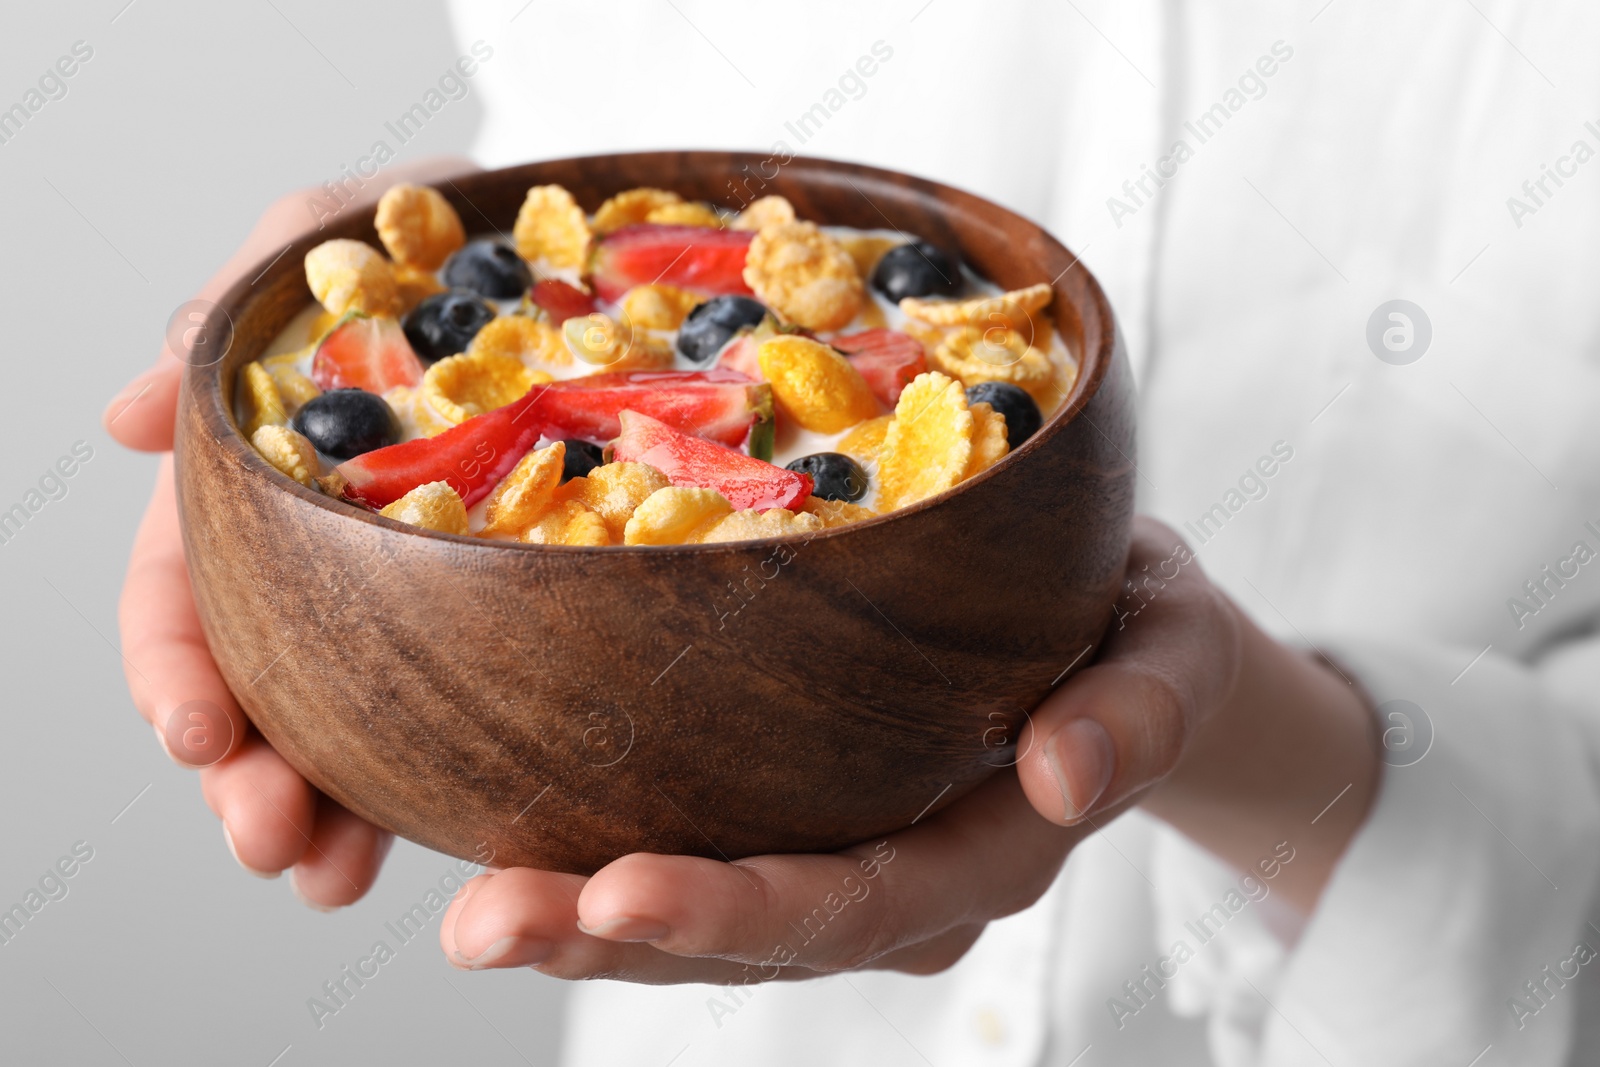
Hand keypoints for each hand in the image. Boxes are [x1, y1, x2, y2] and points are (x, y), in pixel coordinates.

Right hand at [108, 158, 475, 907]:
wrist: (595, 244)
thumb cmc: (450, 227)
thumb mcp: (341, 228)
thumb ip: (242, 300)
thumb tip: (129, 413)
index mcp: (260, 482)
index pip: (181, 588)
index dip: (173, 667)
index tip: (193, 735)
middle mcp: (325, 554)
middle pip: (259, 686)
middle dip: (247, 778)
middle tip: (272, 846)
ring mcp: (417, 597)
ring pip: (351, 723)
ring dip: (328, 812)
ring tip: (333, 880)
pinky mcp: (512, 614)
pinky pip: (470, 710)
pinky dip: (444, 778)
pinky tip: (457, 839)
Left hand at [441, 517, 1373, 977]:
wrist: (1121, 636)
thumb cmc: (1140, 630)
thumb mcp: (1174, 645)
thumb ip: (1144, 708)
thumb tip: (1068, 773)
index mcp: (990, 849)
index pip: (863, 903)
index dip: (744, 912)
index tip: (623, 891)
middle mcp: (903, 881)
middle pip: (754, 937)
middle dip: (616, 937)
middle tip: (486, 921)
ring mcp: (844, 858)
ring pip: (705, 924)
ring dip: (582, 922)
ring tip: (468, 910)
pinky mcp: (794, 816)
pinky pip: (694, 855)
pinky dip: (596, 862)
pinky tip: (501, 841)